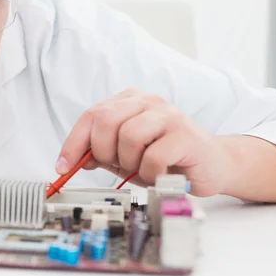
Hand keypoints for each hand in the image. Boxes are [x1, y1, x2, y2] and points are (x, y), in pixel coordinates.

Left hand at [57, 88, 229, 196]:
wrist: (213, 165)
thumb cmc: (165, 159)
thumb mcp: (125, 156)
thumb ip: (100, 152)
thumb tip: (74, 159)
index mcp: (129, 101)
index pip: (91, 115)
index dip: (73, 142)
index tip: (63, 166)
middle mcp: (148, 101)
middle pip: (105, 120)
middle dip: (102, 150)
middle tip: (116, 166)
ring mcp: (168, 115)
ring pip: (128, 137)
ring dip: (129, 163)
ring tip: (142, 169)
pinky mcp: (185, 134)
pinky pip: (152, 157)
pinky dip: (149, 173)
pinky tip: (159, 174)